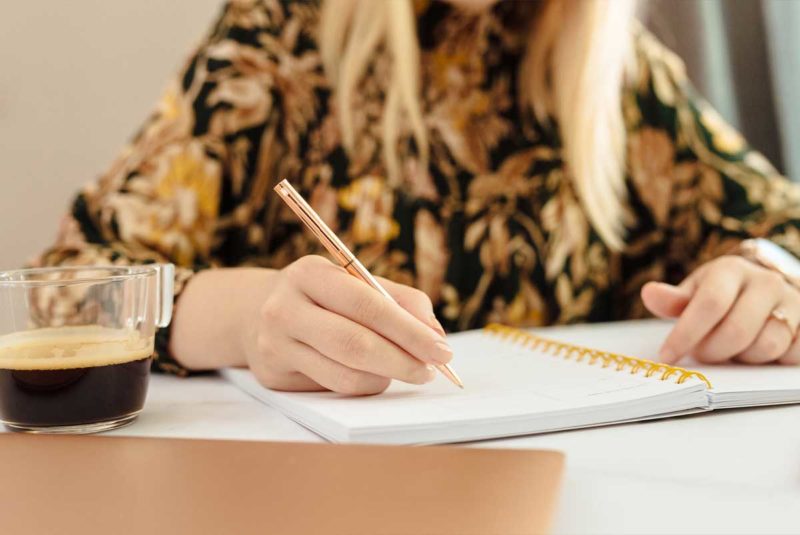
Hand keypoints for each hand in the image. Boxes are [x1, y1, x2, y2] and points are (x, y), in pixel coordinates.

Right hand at [244, 255, 451, 394]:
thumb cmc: (322, 296)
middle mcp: (285, 308)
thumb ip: (399, 300)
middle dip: (403, 361)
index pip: (367, 305)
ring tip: (406, 369)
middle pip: (354, 344)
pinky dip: (364, 384)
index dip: (409, 331)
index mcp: (309, 274)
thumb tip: (435, 334)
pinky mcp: (274, 376)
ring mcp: (274, 345)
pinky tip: (373, 374)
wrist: (254, 313)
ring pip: (345, 374)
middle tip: (431, 371)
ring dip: (386, 377)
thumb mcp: (355, 282)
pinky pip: (332, 388)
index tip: (441, 349)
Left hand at [642, 255, 799, 364]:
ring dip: (740, 357)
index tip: (667, 356)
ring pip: (764, 347)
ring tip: (730, 348)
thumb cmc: (723, 292)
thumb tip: (649, 294)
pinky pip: (788, 355)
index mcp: (732, 270)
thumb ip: (674, 299)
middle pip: (736, 331)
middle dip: (712, 351)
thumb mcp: (696, 290)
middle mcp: (767, 282)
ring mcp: (793, 303)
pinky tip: (755, 350)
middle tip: (701, 353)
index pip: (709, 304)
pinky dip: (767, 361)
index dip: (686, 334)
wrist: (769, 286)